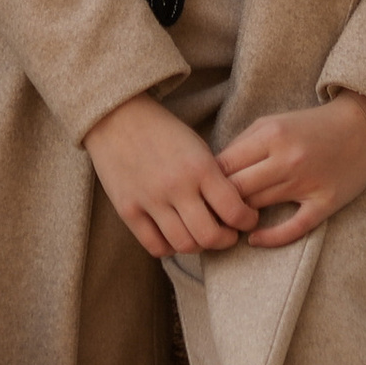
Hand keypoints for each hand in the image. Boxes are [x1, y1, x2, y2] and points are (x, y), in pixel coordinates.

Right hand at [84, 93, 258, 258]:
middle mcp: (176, 186)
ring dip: (199, 246)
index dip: (247, 220)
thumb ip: (213, 177)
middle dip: (226, 240)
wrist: (117, 117)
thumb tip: (232, 210)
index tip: (248, 218)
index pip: (234, 210)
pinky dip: (170, 247)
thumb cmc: (163, 130)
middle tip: (228, 233)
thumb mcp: (196, 146)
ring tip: (202, 235)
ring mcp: (149, 200)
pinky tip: (176, 236)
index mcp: (199, 166)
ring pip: (184, 245)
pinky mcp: (128, 210)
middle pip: (210, 236)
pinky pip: (155, 246)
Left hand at [217, 90, 365, 249]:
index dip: (207, 181)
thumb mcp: (273, 123)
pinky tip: (254, 239)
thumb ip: (243, 145)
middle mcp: (287, 158)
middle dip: (218, 202)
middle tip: (208, 210)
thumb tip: (213, 171)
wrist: (362, 126)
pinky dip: (270, 238)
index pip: (224, 165)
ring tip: (227, 222)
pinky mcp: (325, 202)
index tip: (200, 190)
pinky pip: (292, 228)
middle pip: (236, 189)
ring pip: (257, 207)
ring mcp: (307, 182)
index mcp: (271, 134)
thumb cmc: (310, 125)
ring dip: (239, 217)